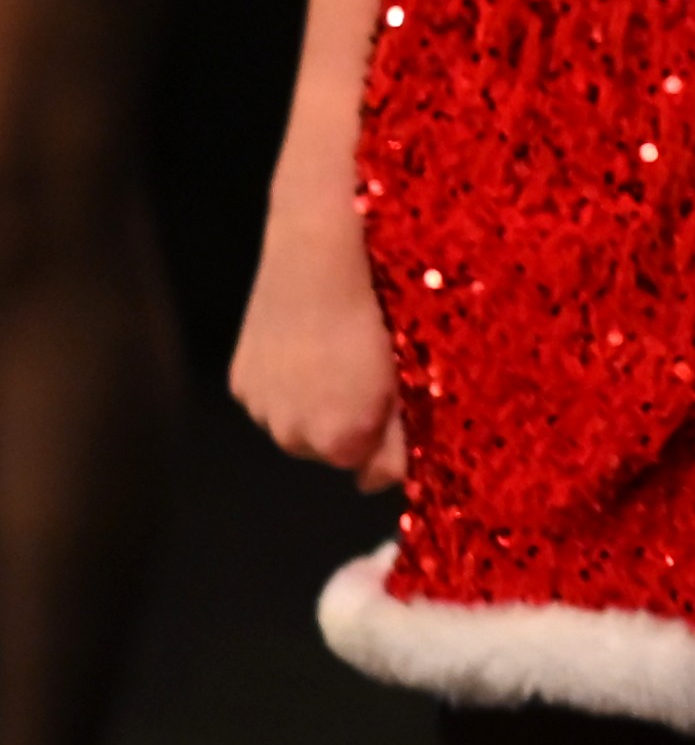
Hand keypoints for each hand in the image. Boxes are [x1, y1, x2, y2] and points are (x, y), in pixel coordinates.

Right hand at [234, 217, 404, 490]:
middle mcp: (292, 436)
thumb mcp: (406, 376)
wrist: (320, 262)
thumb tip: (379, 482)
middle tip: (366, 373)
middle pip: (324, 448)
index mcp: (340, 439)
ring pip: (293, 423)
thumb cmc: (381, 315)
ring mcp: (260, 409)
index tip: (394, 400)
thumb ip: (399, 438)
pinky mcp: (238, 380)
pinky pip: (268, 398)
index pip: (367, 465)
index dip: (385, 433)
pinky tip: (304, 347)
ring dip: (312, 404)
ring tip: (333, 355)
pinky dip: (286, 384)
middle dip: (346, 422)